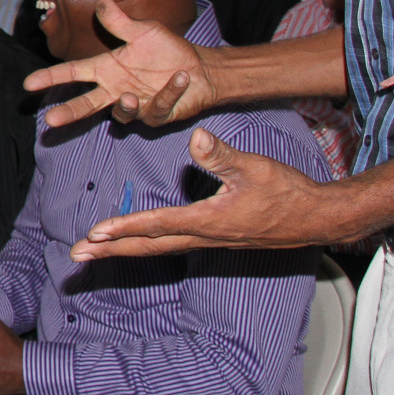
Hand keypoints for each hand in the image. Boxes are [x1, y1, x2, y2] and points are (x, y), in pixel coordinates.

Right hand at [23, 0, 217, 129]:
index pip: (73, 73)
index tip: (29, 84)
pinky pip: (157, 108)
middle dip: (68, 112)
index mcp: (107, 69)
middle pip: (86, 104)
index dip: (51, 78)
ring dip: (125, 105)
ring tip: (131, 95)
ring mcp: (135, 105)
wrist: (201, 69)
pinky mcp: (156, 115)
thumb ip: (120, 21)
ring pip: (121, 113)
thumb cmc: (168, 50)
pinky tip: (179, 78)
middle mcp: (116, 89)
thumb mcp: (143, 31)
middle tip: (51, 120)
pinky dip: (169, 93)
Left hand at [71, 128, 345, 259]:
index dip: (125, 227)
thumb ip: (222, 155)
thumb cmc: (287, 191)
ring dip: (122, 249)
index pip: (158, 224)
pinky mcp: (212, 238)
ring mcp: (206, 240)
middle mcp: (202, 236)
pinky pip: (169, 245)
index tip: (96, 232)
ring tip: (92, 252)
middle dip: (111, 250)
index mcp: (208, 220)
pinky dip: (144, 244)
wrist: (316, 217)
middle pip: (147, 245)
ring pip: (156, 248)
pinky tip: (132, 242)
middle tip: (78, 255)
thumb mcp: (254, 168)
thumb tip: (197, 139)